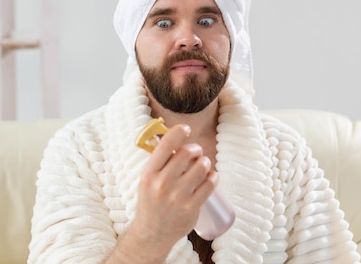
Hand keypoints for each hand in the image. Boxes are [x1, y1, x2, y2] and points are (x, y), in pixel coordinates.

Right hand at [134, 124, 217, 247]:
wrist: (152, 233)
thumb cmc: (151, 201)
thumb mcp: (147, 179)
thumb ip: (160, 160)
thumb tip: (176, 136)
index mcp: (149, 173)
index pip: (166, 144)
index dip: (179, 131)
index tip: (186, 128)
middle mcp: (163, 184)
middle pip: (188, 152)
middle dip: (195, 148)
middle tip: (196, 152)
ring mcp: (178, 197)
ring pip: (202, 166)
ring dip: (205, 162)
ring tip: (202, 166)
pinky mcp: (192, 208)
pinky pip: (210, 183)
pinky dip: (213, 176)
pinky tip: (209, 177)